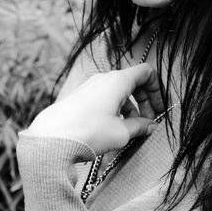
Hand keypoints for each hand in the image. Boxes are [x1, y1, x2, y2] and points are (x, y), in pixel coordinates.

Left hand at [25, 63, 163, 155]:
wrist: (52, 138)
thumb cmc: (89, 132)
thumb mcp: (122, 132)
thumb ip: (140, 126)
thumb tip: (150, 126)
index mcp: (117, 80)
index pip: (145, 72)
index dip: (156, 90)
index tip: (158, 110)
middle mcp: (103, 78)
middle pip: (132, 83)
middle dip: (144, 102)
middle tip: (147, 123)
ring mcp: (89, 86)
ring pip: (117, 92)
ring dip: (128, 109)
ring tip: (130, 131)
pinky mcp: (79, 97)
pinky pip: (104, 99)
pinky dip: (114, 110)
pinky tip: (112, 130)